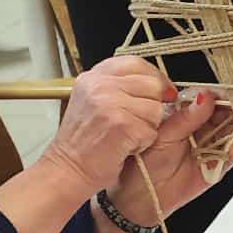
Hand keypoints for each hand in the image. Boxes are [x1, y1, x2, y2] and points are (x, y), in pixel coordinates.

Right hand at [39, 58, 171, 194]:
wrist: (68, 169)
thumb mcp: (95, 102)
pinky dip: (143, 143)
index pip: (137, 63)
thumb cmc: (84, 141)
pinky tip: (124, 147)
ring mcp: (109, 103)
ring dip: (148, 127)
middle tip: (134, 122)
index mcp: (94, 77)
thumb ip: (123, 87)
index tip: (161, 92)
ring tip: (125, 135)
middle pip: (152, 85)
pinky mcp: (121, 124)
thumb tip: (164, 87)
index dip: (154, 78)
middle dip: (152, 106)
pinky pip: (152, 131)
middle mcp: (100, 86)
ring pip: (155, 109)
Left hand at [110, 90, 232, 219]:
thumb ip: (188, 117)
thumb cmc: (146, 162)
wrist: (144, 194)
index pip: (210, 100)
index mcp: (187, 115)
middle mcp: (200, 128)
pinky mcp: (216, 165)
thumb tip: (206, 96)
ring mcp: (210, 146)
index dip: (225, 97)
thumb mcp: (165, 134)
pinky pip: (231, 157)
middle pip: (227, 115)